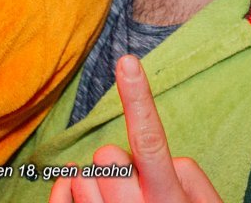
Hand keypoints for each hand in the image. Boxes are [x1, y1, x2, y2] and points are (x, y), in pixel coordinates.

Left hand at [48, 56, 222, 202]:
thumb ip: (188, 179)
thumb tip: (164, 159)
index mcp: (170, 201)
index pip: (150, 140)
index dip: (138, 98)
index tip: (126, 61)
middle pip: (106, 155)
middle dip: (118, 165)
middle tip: (135, 192)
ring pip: (80, 175)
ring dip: (96, 184)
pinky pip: (62, 192)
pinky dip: (66, 191)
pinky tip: (85, 200)